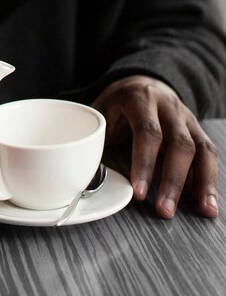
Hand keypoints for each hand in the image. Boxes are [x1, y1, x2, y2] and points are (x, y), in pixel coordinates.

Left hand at [92, 75, 218, 218]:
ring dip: (203, 183)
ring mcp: (186, 117)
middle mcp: (168, 106)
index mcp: (139, 98)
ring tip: (204, 212)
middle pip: (178, 144)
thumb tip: (87, 177)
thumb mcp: (100, 113)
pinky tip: (208, 203)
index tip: (138, 192)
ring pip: (201, 149)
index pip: (147, 132)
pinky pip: (208, 155)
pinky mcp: (197, 130)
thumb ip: (96, 140)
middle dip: (173, 180)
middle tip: (164, 210)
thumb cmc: (114, 105)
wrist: (139, 84)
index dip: (144, 163)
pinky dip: (209, 180)